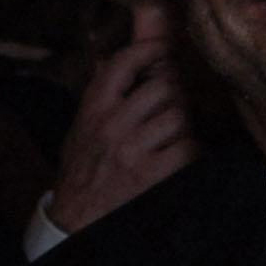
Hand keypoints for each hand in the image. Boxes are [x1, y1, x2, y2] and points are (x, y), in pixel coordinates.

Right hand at [46, 26, 197, 234]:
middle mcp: (112, 125)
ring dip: (181, 124)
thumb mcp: (84, 123)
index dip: (149, 48)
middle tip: (169, 104)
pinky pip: (188, 147)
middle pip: (163, 86)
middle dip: (173, 93)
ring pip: (178, 116)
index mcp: (93, 108)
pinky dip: (189, 151)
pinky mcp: (152, 174)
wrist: (76, 217)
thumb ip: (101, 91)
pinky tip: (177, 155)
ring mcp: (132, 150)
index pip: (123, 62)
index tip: (162, 49)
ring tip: (170, 134)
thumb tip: (109, 54)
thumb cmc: (83, 166)